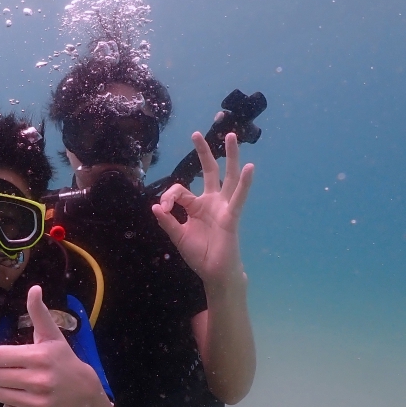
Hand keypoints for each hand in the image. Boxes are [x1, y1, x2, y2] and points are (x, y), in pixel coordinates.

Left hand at [0, 287, 115, 406]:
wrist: (83, 389)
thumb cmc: (61, 358)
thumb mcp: (51, 334)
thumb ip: (38, 312)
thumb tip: (34, 288)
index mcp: (40, 357)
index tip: (9, 355)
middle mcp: (40, 381)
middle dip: (0, 371)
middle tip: (14, 369)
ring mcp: (41, 403)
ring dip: (4, 387)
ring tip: (18, 382)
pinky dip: (13, 404)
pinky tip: (26, 396)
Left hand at [151, 131, 253, 290]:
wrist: (213, 272)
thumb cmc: (199, 254)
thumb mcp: (178, 236)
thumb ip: (168, 221)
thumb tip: (155, 206)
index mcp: (197, 206)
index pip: (181, 190)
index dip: (170, 196)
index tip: (164, 208)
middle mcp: (212, 202)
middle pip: (210, 171)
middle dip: (203, 152)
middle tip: (196, 134)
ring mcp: (223, 207)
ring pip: (228, 176)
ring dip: (230, 156)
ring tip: (231, 136)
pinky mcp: (231, 216)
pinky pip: (239, 198)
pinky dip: (245, 183)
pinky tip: (249, 168)